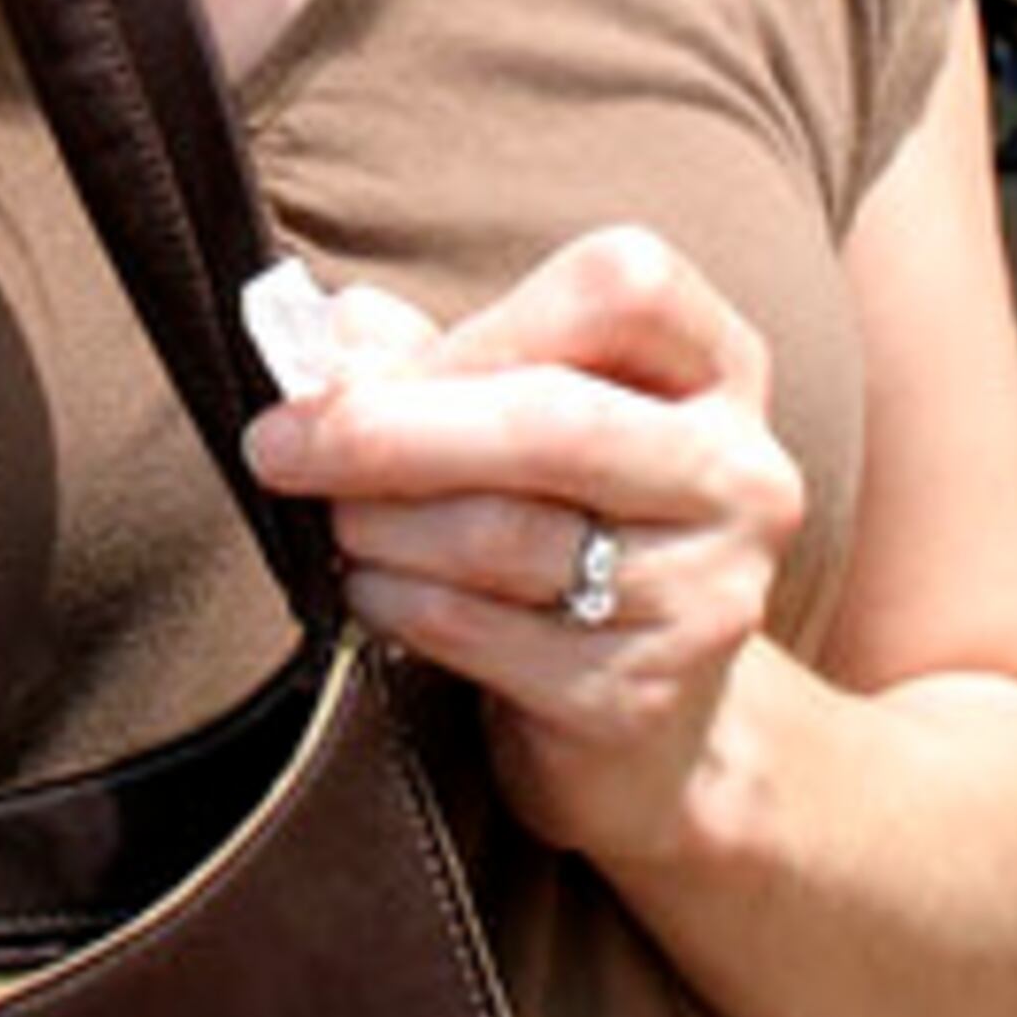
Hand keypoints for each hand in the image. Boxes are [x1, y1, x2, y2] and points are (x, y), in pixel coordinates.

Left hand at [239, 229, 805, 867]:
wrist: (644, 729)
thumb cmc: (562, 527)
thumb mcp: (514, 418)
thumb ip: (428, 359)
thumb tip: (333, 332)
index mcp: (718, 367)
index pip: (623, 288)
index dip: (486, 321)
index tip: (380, 362)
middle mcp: (741, 473)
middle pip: (552, 421)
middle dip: (384, 430)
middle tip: (275, 444)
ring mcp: (707, 592)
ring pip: (500, 535)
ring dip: (377, 524)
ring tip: (337, 523)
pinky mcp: (645, 695)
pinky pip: (479, 631)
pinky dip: (393, 603)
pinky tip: (372, 594)